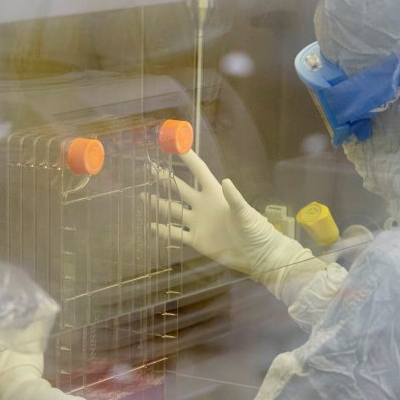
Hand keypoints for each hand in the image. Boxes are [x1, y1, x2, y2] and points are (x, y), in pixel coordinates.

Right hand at [145, 150, 285, 276]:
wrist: (256, 255)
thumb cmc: (254, 230)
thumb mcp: (245, 213)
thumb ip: (234, 198)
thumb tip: (225, 181)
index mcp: (215, 194)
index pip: (199, 171)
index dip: (188, 158)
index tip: (175, 145)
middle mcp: (203, 205)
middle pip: (180, 188)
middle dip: (164, 178)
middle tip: (149, 168)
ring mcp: (198, 222)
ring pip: (173, 210)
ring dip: (159, 203)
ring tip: (143, 195)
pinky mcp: (196, 239)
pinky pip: (176, 233)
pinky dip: (163, 230)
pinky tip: (151, 225)